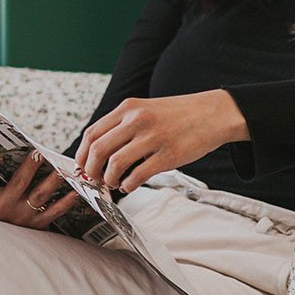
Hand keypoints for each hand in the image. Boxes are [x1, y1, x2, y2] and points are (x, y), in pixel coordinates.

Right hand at [0, 135, 81, 229]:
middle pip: (16, 185)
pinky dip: (66, 202)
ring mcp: (22, 217)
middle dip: (27, 170)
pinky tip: (76, 191)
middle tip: (36, 153)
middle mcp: (3, 208)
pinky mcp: (38, 224)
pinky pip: (54, 212)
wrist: (5, 236)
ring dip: (50, 182)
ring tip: (59, 169)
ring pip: (38, 197)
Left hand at [73, 90, 247, 193]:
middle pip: (98, 150)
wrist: (213, 113)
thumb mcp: (145, 110)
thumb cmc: (178, 116)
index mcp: (128, 109)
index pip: (92, 134)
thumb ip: (122, 127)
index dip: (81, 155)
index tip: (82, 167)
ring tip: (114, 183)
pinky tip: (130, 185)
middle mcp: (138, 121)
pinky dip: (128, 185)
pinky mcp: (169, 155)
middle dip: (91, 171)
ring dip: (109, 179)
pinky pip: (138, 175)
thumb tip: (97, 153)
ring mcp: (153, 138)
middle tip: (95, 179)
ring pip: (115, 164)